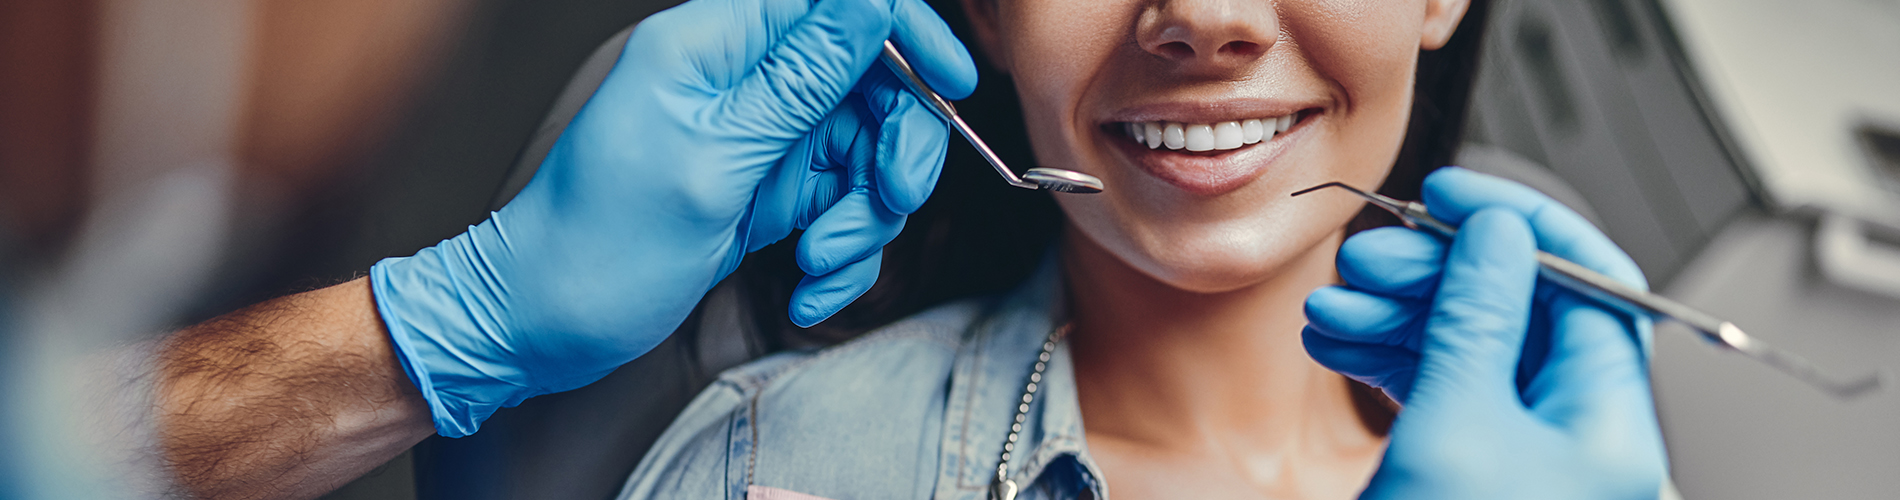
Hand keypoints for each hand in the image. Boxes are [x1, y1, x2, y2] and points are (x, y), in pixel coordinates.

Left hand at [368, 0, 976, 436]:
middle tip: (888, 202)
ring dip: (863, 218)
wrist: (542, 325)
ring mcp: (756, 136)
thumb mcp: (713, 161)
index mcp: (712, 44)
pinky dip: (838, 252)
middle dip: (893, 149)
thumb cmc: (598, 246)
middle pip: (868, 81)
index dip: (905, 31)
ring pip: (862, 152)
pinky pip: (838, 204)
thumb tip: (869, 0)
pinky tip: (805, 287)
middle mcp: (740, 79)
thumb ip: (800, 78)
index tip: (950, 83)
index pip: (835, 0)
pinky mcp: (765, 188)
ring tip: (819, 263)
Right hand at [1303, 168, 1666, 498]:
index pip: (1591, 284)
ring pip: (1468, 348)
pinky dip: (1389, 360)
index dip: (1518, 225)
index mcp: (1606, 424)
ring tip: (1331, 308)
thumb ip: (1477, 321)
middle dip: (1432, 274)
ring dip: (1394, 316)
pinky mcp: (1474, 467)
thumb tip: (1496, 235)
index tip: (1452, 194)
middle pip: (1518, 310)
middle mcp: (1576, 434)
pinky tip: (1339, 341)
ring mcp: (1525, 452)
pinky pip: (1441, 389)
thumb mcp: (1456, 424)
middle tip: (1366, 258)